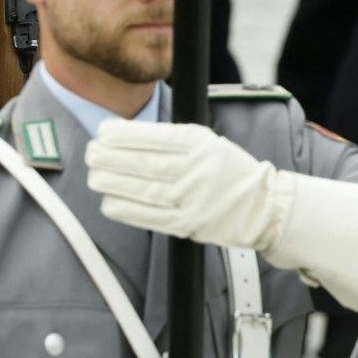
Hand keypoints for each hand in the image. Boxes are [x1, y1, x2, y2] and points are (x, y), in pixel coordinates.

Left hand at [86, 121, 282, 249]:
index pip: (156, 137)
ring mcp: (193, 200)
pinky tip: (109, 202)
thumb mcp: (207, 141)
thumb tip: (123, 137)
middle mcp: (197, 170)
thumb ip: (171, 140)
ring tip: (94, 176)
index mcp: (201, 144)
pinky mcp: (190, 225)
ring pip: (145, 190)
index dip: (125, 135)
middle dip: (111, 158)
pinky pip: (151, 217)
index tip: (103, 132)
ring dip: (113, 183)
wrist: (266, 207)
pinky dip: (127, 210)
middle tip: (91, 154)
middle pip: (146, 164)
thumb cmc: (229, 170)